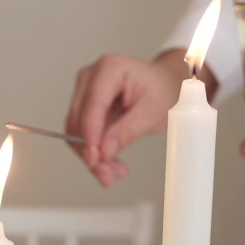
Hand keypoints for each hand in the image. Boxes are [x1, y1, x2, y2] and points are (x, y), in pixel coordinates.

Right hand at [65, 50, 212, 186]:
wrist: (167, 86)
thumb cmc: (164, 91)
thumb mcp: (152, 112)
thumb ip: (126, 131)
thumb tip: (104, 152)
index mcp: (109, 68)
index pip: (92, 105)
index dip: (90, 135)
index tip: (94, 160)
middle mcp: (91, 77)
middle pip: (79, 120)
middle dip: (91, 151)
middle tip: (108, 176)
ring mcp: (85, 91)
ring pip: (76, 131)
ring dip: (92, 155)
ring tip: (113, 173)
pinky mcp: (85, 106)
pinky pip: (82, 133)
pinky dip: (94, 151)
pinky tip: (109, 164)